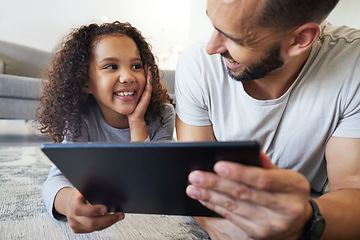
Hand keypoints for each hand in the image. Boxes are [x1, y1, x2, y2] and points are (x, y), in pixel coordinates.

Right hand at [63, 188, 123, 232]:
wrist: (69, 202)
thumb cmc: (79, 194)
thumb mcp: (84, 188)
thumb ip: (92, 188)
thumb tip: (108, 185)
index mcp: (74, 204)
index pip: (81, 209)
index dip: (94, 210)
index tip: (106, 208)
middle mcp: (73, 217)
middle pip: (91, 223)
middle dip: (108, 219)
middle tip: (119, 215)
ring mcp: (75, 225)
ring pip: (94, 228)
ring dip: (108, 223)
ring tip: (118, 216)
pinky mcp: (78, 230)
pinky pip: (93, 230)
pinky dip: (103, 225)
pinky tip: (109, 220)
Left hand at [127, 65, 151, 123]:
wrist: (133, 117)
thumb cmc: (130, 107)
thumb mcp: (126, 96)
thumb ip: (124, 91)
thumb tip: (117, 83)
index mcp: (139, 90)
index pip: (141, 79)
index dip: (141, 71)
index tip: (141, 63)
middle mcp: (144, 91)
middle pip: (146, 79)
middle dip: (147, 71)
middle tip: (147, 63)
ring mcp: (146, 94)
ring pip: (148, 82)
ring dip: (149, 75)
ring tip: (149, 67)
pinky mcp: (146, 98)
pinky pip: (148, 89)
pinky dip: (149, 82)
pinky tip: (148, 77)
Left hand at [186, 151, 311, 239]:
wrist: (301, 222)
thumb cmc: (289, 192)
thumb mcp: (287, 175)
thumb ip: (268, 165)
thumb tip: (252, 152)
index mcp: (294, 187)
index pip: (263, 179)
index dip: (239, 172)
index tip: (218, 165)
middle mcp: (285, 208)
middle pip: (244, 194)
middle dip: (216, 184)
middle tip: (196, 175)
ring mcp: (272, 224)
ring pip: (235, 207)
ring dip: (210, 196)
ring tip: (193, 187)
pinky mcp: (259, 233)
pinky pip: (232, 217)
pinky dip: (215, 206)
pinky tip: (204, 198)